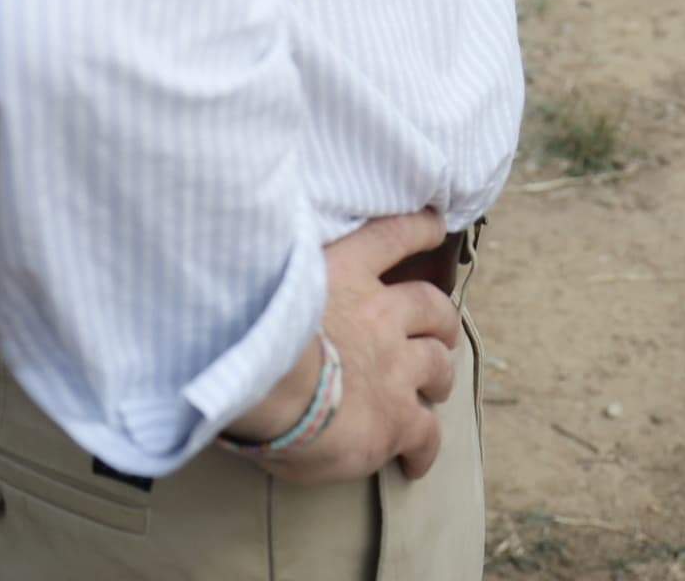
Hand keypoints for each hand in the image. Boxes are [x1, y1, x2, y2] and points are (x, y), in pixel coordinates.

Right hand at [234, 212, 461, 484]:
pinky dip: (426, 448)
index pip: (392, 237)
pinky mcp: (398, 418)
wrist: (266, 382)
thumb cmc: (244, 332)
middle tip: (440, 333)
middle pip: (431, 307)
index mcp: (343, 274)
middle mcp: (378, 314)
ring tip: (436, 388)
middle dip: (440, 320)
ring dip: (440, 376)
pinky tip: (416, 461)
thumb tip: (260, 298)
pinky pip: (427, 434)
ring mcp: (395, 366)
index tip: (436, 224)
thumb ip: (279, 290)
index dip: (420, 229)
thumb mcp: (263, 288)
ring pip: (438, 365)